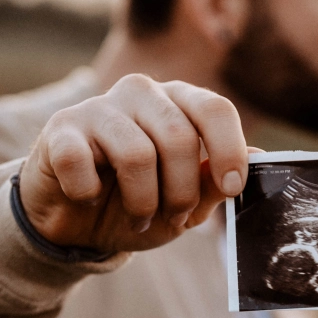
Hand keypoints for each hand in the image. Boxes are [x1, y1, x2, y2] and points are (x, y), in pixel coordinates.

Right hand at [20, 74, 248, 253]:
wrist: (76, 224)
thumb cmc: (136, 204)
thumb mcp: (185, 203)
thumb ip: (214, 181)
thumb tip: (258, 158)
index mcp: (178, 103)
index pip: (215, 108)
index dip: (230, 150)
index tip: (232, 187)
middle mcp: (140, 93)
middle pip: (179, 137)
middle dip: (180, 192)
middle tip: (171, 218)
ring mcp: (98, 107)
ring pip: (136, 154)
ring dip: (141, 202)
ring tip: (137, 216)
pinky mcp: (60, 129)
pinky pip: (82, 164)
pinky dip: (89, 195)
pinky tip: (88, 198)